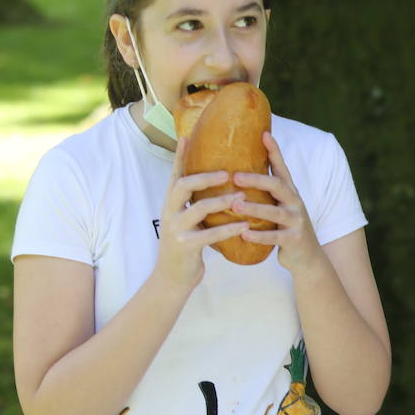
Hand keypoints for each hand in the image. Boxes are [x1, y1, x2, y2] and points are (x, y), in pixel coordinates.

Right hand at [152, 137, 247, 291]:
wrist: (172, 279)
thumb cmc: (187, 246)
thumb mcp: (187, 221)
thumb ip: (195, 204)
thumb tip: (213, 184)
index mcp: (171, 205)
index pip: (175, 175)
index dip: (180, 157)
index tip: (187, 136)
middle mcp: (170, 213)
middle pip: (182, 186)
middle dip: (205, 177)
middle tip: (227, 173)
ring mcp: (176, 230)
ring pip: (198, 209)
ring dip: (222, 201)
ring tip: (243, 198)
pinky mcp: (186, 246)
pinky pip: (210, 235)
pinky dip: (229, 228)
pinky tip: (245, 225)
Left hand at [229, 132, 325, 274]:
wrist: (308, 257)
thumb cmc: (286, 228)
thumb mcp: (281, 206)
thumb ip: (267, 192)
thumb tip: (239, 171)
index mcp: (289, 192)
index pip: (281, 167)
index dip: (274, 151)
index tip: (264, 134)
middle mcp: (295, 203)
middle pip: (277, 185)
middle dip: (257, 179)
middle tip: (235, 176)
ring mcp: (296, 221)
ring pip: (274, 212)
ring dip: (254, 208)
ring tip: (235, 206)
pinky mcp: (294, 240)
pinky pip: (275, 237)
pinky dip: (259, 236)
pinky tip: (244, 235)